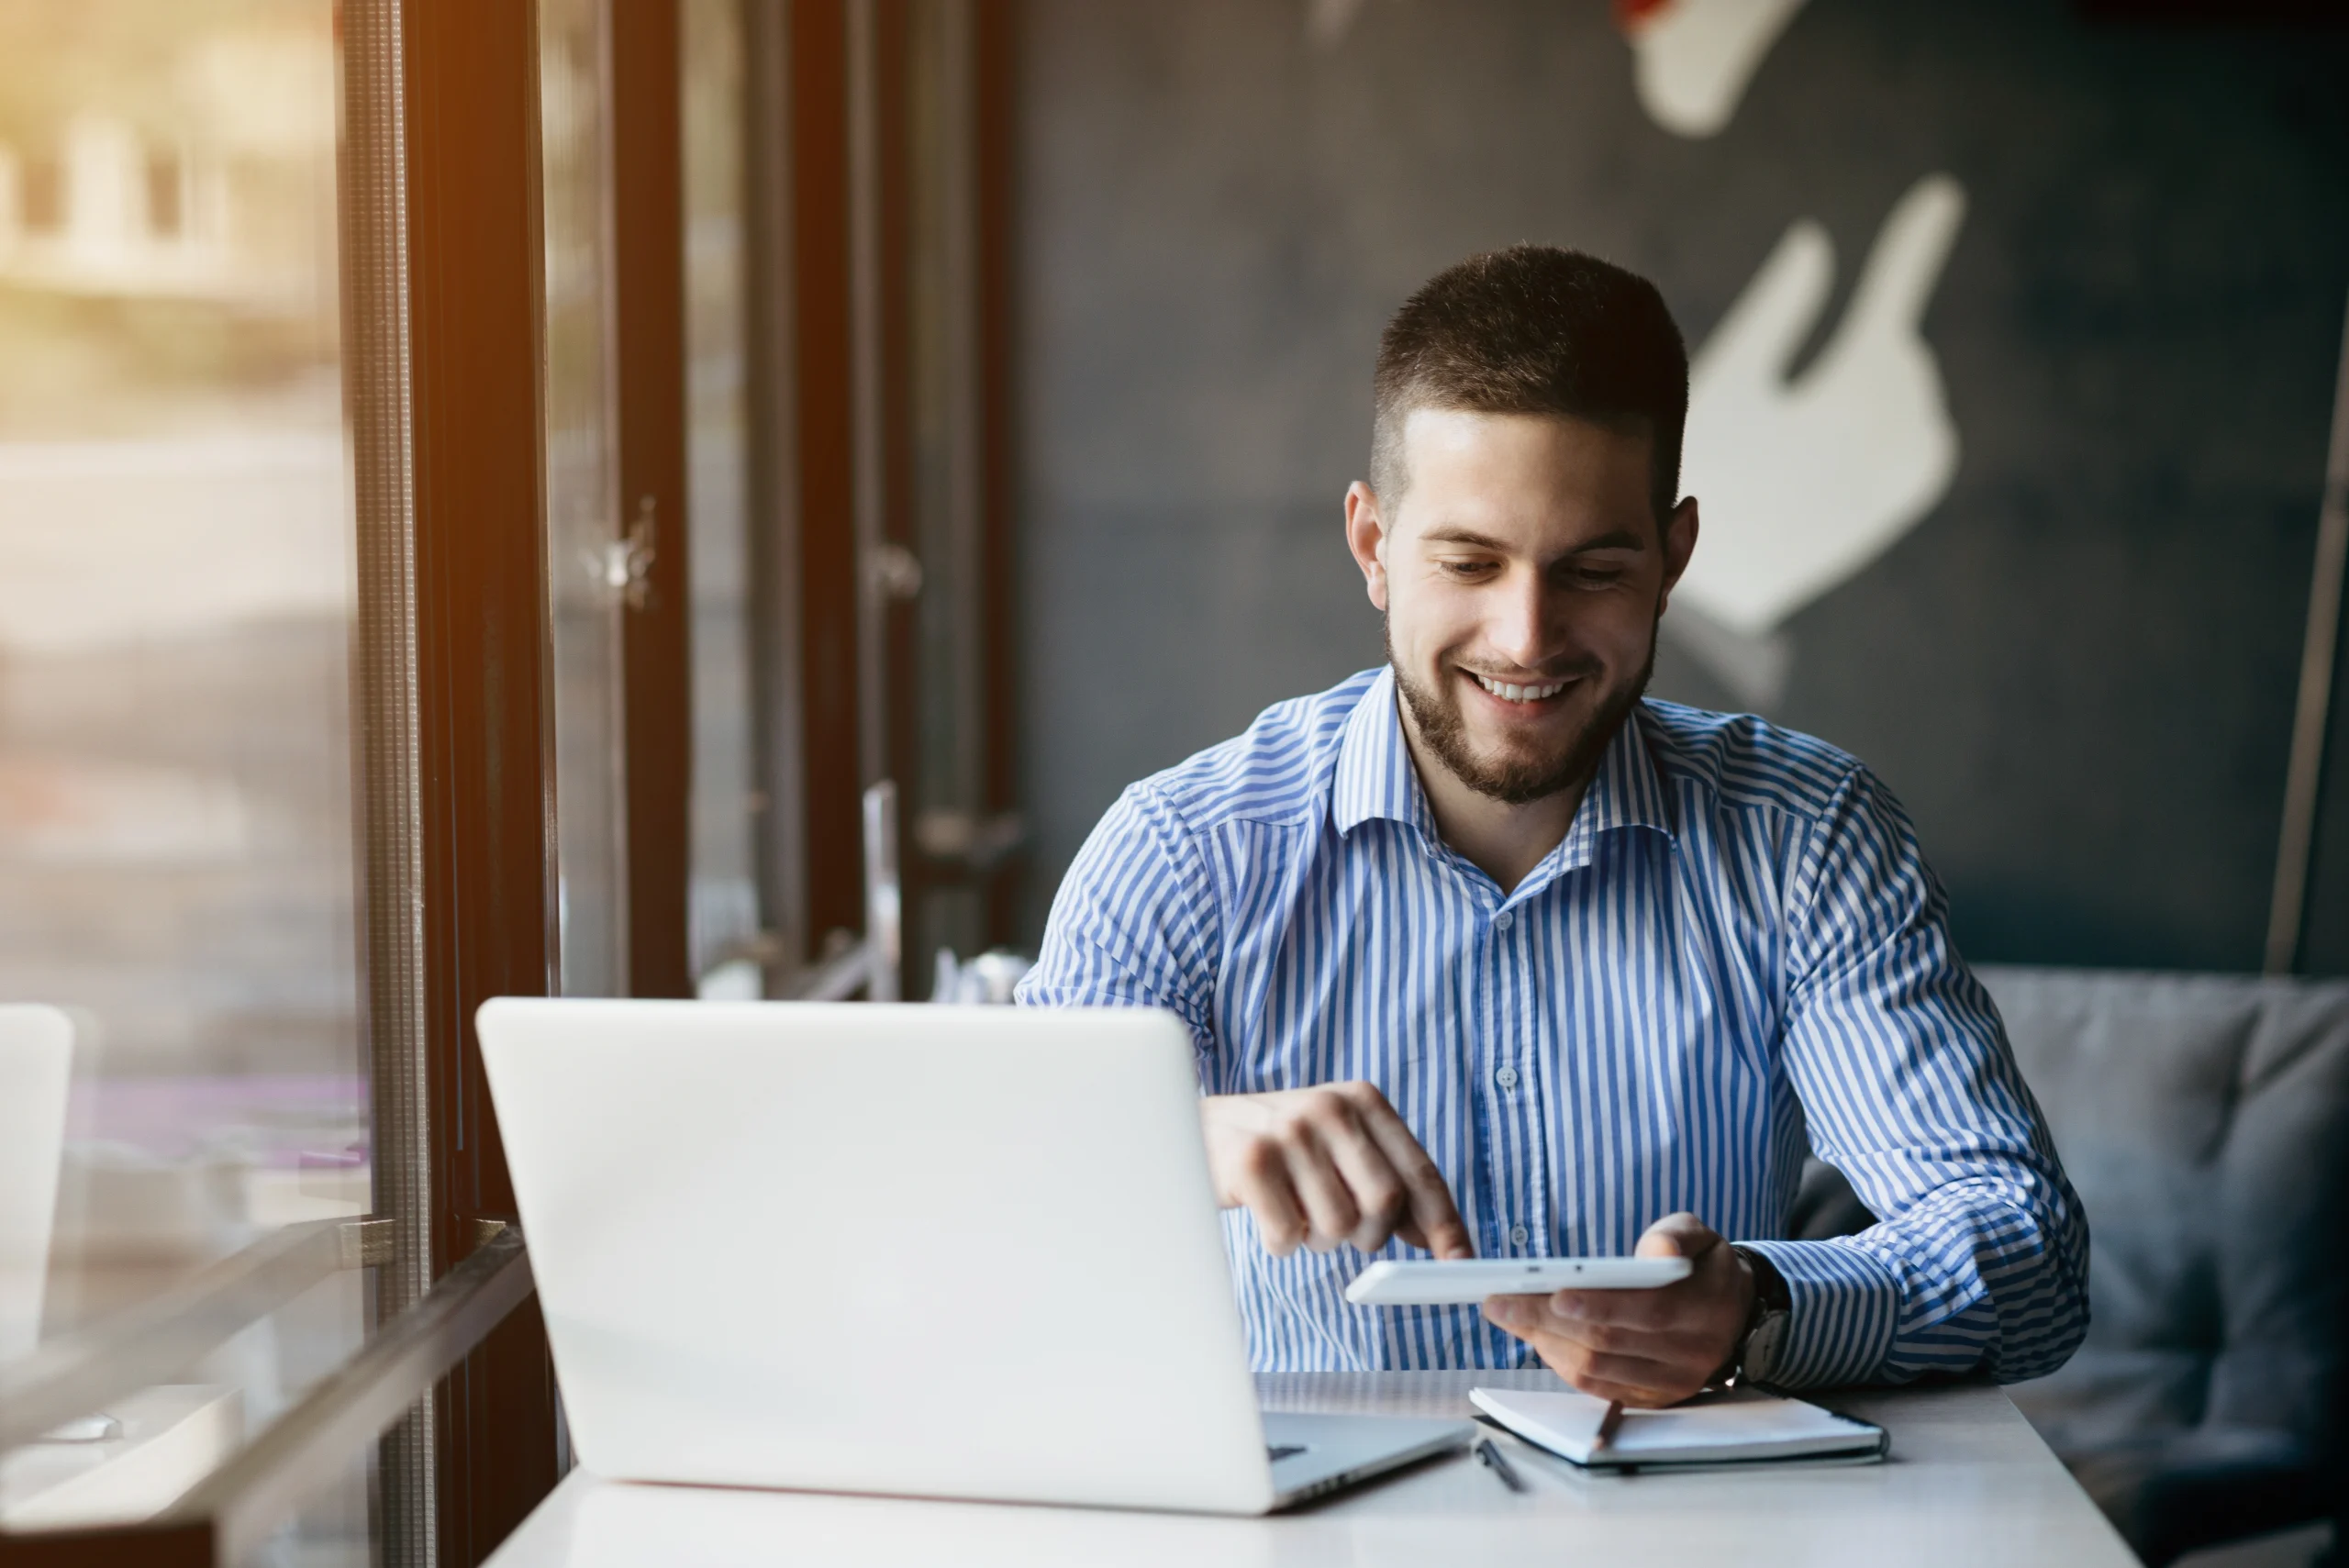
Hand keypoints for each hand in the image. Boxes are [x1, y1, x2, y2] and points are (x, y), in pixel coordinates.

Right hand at [1200, 1083, 1471, 1258]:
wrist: (1199, 1129)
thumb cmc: (1281, 1146)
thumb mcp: (1341, 1146)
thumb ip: (1390, 1180)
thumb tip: (1441, 1239)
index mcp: (1362, 1100)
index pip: (1419, 1171)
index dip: (1444, 1222)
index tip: (1459, 1261)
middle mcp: (1329, 1108)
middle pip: (1384, 1202)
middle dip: (1369, 1234)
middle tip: (1342, 1229)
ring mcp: (1288, 1133)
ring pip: (1338, 1226)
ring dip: (1320, 1240)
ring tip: (1298, 1215)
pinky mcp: (1251, 1163)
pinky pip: (1289, 1235)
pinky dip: (1283, 1244)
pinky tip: (1270, 1217)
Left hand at [1481, 1213, 1753, 1405]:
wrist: (1734, 1315)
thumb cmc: (1702, 1265)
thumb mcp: (1699, 1236)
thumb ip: (1676, 1236)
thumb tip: (1656, 1252)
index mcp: (1705, 1307)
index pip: (1647, 1310)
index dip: (1599, 1305)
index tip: (1553, 1293)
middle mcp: (1691, 1353)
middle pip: (1609, 1341)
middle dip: (1547, 1321)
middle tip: (1499, 1302)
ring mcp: (1672, 1382)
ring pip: (1598, 1369)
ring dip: (1546, 1343)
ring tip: (1508, 1316)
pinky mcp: (1654, 1398)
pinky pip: (1599, 1388)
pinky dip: (1562, 1364)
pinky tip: (1536, 1338)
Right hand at [1671, 174, 1966, 642]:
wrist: (1723, 583)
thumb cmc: (1708, 474)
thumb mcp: (1727, 385)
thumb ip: (1778, 310)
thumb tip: (1818, 242)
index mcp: (1835, 404)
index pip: (1887, 304)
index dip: (1914, 245)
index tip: (1943, 193)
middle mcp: (1881, 442)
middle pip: (1899, 359)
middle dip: (1869, 350)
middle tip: (1824, 374)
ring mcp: (1895, 475)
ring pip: (1917, 399)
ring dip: (1887, 386)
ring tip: (1833, 408)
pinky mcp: (1898, 501)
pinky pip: (1927, 449)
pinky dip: (1908, 429)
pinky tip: (1864, 437)